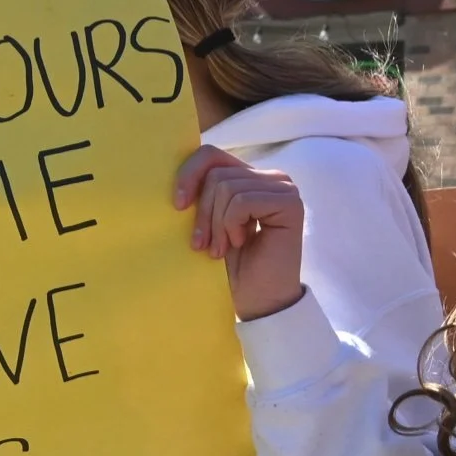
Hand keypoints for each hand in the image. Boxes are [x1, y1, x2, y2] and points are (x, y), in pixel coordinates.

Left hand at [174, 146, 304, 321]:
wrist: (256, 299)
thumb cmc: (230, 265)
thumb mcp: (207, 223)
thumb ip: (201, 193)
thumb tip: (165, 171)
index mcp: (248, 177)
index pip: (211, 155)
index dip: (188, 175)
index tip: (177, 206)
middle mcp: (270, 177)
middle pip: (216, 174)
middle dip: (203, 213)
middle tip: (204, 244)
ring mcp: (283, 187)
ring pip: (227, 187)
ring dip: (217, 225)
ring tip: (222, 248)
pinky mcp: (290, 203)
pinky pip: (242, 201)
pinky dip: (232, 225)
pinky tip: (240, 243)